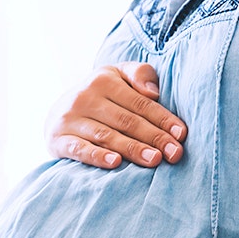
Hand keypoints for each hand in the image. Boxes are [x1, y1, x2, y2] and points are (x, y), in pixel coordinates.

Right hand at [46, 62, 186, 168]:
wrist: (57, 112)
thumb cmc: (99, 96)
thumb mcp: (117, 76)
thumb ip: (139, 74)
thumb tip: (154, 92)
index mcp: (104, 79)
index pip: (140, 102)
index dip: (163, 119)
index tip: (181, 135)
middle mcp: (85, 97)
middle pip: (127, 120)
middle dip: (154, 137)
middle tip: (174, 153)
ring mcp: (69, 119)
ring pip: (107, 136)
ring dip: (133, 149)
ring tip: (155, 160)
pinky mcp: (58, 139)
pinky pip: (80, 149)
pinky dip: (98, 157)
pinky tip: (115, 163)